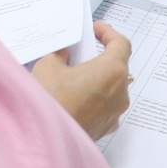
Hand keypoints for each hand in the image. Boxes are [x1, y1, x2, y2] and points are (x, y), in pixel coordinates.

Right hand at [31, 24, 133, 139]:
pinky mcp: (106, 127)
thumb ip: (61, 54)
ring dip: (95, 80)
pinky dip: (93, 98)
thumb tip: (65, 55)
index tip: (97, 30)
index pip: (121, 44)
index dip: (108, 33)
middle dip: (99, 58)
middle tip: (80, 53)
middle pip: (116, 67)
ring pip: (110, 88)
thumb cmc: (51, 102)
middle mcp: (120, 92)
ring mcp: (115, 112)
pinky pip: (104, 106)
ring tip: (72, 77)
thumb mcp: (49, 65)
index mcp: (112, 71)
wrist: (45, 138)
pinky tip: (73, 97)